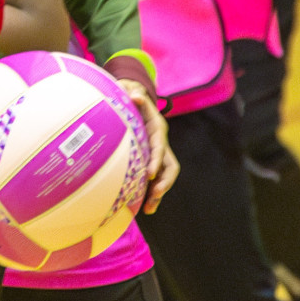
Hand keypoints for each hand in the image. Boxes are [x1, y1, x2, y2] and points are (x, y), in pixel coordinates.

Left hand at [116, 79, 175, 213]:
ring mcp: (156, 154)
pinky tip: (144, 208)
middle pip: (169, 166)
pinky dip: (151, 194)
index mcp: (157, 129)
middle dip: (164, 183)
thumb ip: (133, 93)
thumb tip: (135, 96)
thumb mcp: (131, 91)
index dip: (156, 159)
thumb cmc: (130, 95)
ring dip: (159, 193)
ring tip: (149, 209)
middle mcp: (160, 143)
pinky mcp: (150, 161)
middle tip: (154, 195)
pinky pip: (155, 180)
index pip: (160, 146)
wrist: (131, 97)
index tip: (150, 173)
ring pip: (164, 177)